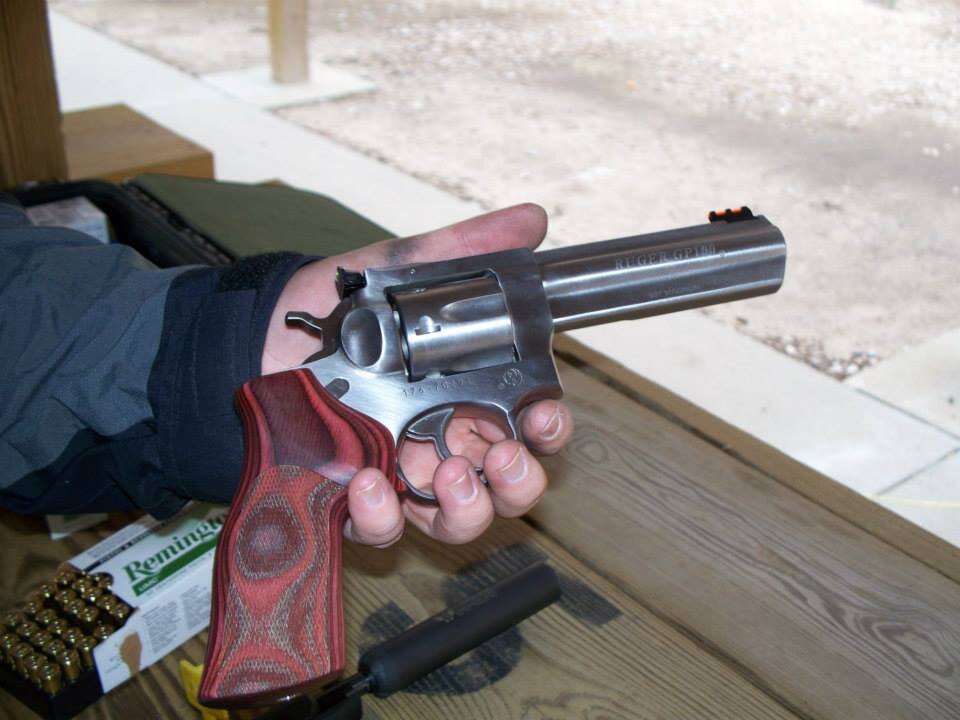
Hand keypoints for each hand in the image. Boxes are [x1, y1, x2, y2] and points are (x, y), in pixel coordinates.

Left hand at [262, 203, 573, 545]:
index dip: (548, 426)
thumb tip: (531, 220)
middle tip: (502, 457)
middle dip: (519, 479)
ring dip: (468, 506)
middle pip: (510, 483)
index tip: (543, 416)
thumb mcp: (397, 273)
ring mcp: (403, 475)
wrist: (250, 343)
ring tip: (447, 472)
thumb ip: (463, 251)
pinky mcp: (358, 499)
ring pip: (461, 518)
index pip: (529, 422)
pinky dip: (384, 515)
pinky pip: (385, 527)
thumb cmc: (330, 314)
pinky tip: (367, 482)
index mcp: (465, 392)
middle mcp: (445, 439)